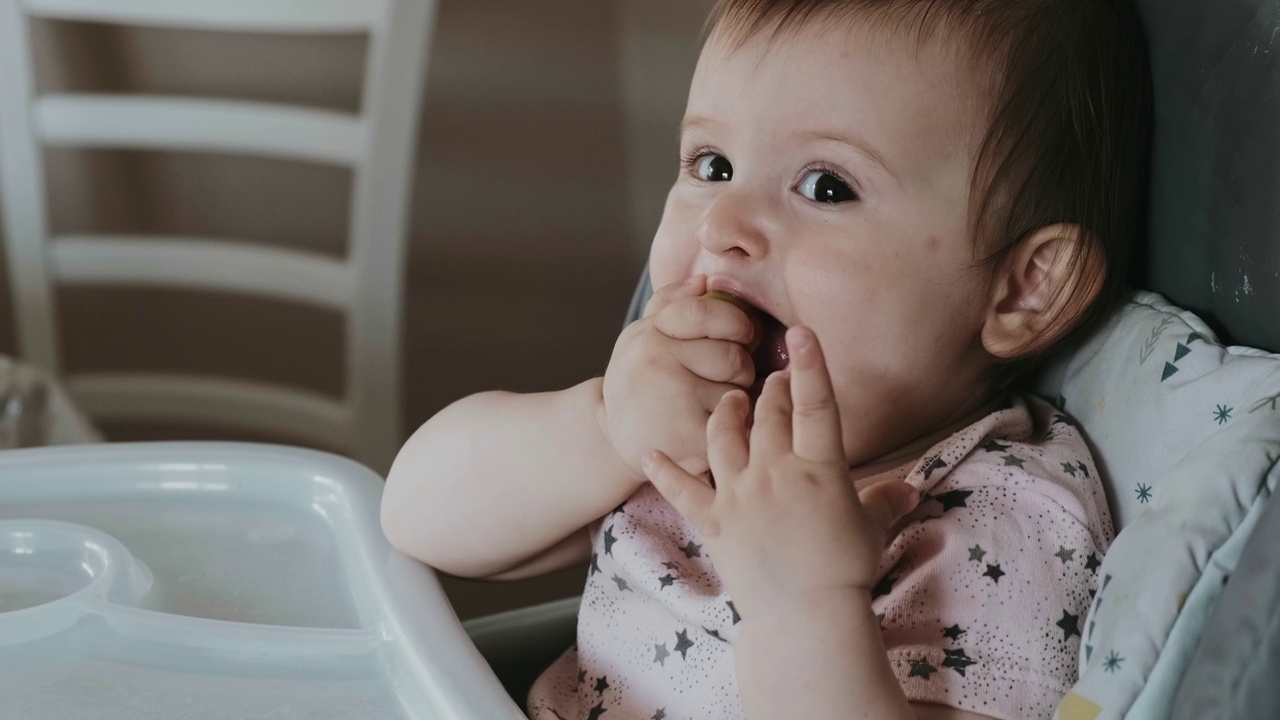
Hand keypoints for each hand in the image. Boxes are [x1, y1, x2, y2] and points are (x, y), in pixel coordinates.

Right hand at [600, 275, 757, 478]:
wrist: (609, 440)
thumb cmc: (635, 382)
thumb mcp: (639, 336)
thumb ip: (669, 304)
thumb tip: (703, 280)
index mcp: (650, 334)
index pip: (703, 312)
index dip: (735, 321)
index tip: (742, 334)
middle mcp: (658, 363)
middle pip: (732, 355)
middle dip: (741, 367)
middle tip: (729, 377)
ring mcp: (675, 400)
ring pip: (738, 390)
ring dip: (739, 398)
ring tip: (718, 402)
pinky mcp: (691, 436)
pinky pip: (736, 421)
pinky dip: (737, 424)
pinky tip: (719, 425)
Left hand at [642, 327, 919, 622]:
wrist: (805, 616)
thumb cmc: (846, 572)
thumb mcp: (872, 530)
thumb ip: (886, 501)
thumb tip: (910, 489)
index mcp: (820, 469)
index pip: (817, 406)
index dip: (811, 366)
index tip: (801, 332)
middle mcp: (775, 471)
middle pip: (767, 414)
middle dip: (771, 390)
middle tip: (774, 381)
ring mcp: (739, 494)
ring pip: (722, 436)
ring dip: (726, 413)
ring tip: (731, 401)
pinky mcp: (713, 521)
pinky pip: (682, 489)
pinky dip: (664, 469)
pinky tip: (650, 451)